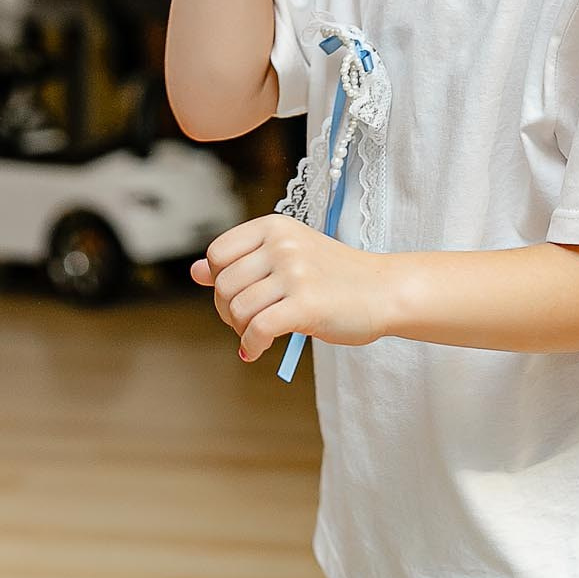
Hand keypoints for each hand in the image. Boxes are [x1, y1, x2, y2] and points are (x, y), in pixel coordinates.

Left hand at [194, 214, 390, 361]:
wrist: (384, 290)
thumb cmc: (333, 276)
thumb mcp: (286, 256)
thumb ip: (242, 262)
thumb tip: (195, 272)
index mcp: (273, 226)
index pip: (217, 254)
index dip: (218, 281)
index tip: (236, 296)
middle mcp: (282, 244)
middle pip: (224, 285)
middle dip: (228, 311)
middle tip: (246, 323)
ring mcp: (295, 273)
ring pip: (239, 308)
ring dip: (241, 330)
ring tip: (256, 335)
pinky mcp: (306, 304)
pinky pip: (258, 329)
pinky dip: (252, 345)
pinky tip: (258, 350)